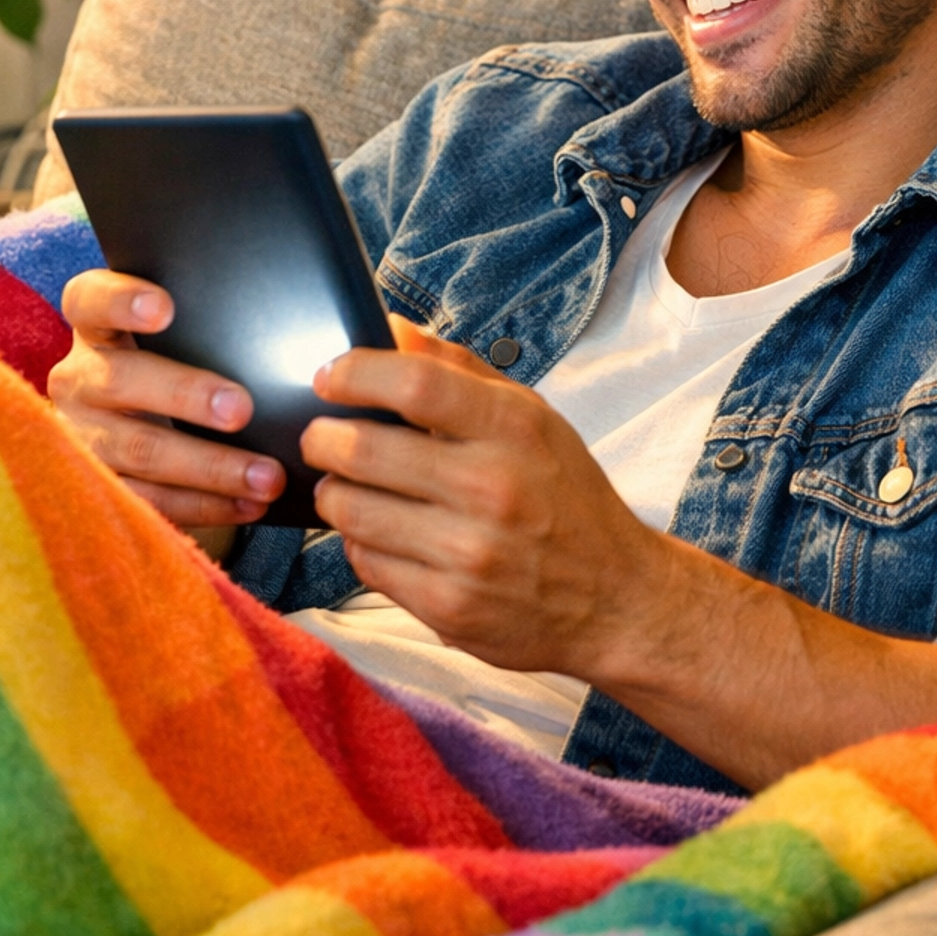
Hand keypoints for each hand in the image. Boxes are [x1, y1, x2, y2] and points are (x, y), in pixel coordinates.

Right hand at [50, 270, 284, 534]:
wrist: (128, 428)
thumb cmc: (170, 368)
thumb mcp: (175, 343)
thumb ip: (205, 332)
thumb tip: (288, 337)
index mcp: (95, 328)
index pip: (91, 300)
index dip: (121, 301)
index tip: (163, 309)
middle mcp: (78, 379)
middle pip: (121, 380)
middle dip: (185, 395)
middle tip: (241, 410)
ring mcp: (79, 437)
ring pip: (139, 450)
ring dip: (210, 467)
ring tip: (266, 476)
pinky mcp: (94, 488)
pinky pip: (149, 500)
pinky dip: (204, 505)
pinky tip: (247, 504)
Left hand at [302, 318, 674, 676]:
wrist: (615, 598)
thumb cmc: (566, 498)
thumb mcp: (532, 420)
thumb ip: (459, 371)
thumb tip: (392, 327)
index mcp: (516, 430)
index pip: (415, 384)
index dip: (355, 374)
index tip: (328, 378)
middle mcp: (492, 489)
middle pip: (365, 449)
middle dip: (323, 439)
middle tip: (321, 437)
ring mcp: (468, 554)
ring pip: (352, 510)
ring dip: (335, 493)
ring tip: (347, 485)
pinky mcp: (449, 608)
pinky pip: (366, 563)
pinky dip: (360, 542)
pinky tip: (381, 533)